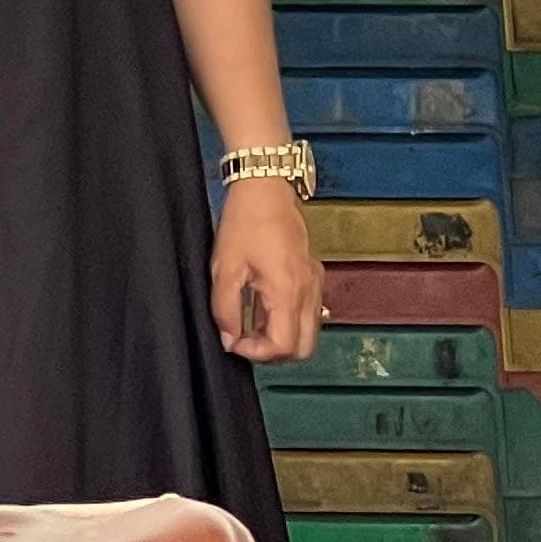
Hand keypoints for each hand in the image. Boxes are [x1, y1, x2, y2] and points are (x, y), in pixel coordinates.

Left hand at [212, 178, 321, 363]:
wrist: (266, 188)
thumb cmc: (246, 221)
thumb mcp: (225, 268)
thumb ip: (225, 310)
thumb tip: (229, 337)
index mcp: (288, 291)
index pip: (283, 346)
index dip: (256, 353)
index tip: (235, 340)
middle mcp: (308, 290)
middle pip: (304, 348)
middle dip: (274, 352)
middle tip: (246, 338)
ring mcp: (315, 283)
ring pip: (310, 332)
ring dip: (282, 336)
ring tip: (252, 320)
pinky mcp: (314, 274)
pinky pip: (310, 311)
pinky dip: (289, 320)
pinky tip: (265, 305)